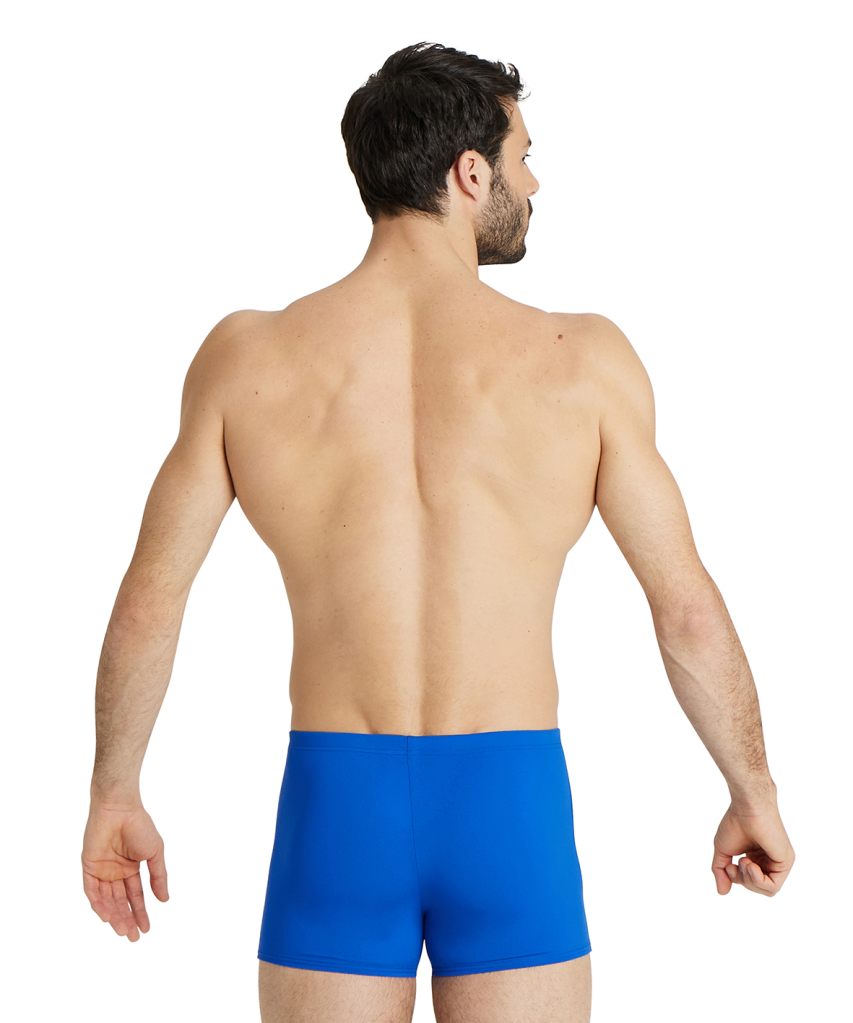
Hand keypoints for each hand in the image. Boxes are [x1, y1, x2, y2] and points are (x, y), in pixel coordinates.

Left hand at [82, 802, 168, 940]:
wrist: (120, 809)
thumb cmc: (140, 826)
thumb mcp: (155, 853)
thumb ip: (158, 876)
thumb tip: (165, 900)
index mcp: (131, 868)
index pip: (135, 895)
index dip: (141, 912)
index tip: (146, 929)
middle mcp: (115, 872)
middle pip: (120, 902)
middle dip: (127, 919)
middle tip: (133, 937)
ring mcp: (102, 870)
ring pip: (106, 900)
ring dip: (114, 916)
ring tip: (123, 931)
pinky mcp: (89, 867)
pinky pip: (92, 891)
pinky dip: (99, 904)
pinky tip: (107, 917)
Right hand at [712, 799, 794, 896]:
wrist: (747, 808)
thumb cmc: (735, 823)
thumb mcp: (723, 851)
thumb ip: (721, 871)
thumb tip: (722, 892)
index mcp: (757, 857)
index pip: (750, 881)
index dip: (736, 878)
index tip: (728, 865)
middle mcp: (770, 861)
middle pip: (759, 888)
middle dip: (743, 881)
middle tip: (735, 864)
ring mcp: (779, 862)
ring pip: (767, 890)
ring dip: (750, 881)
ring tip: (744, 861)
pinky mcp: (785, 862)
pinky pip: (773, 886)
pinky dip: (758, 880)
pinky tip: (750, 864)